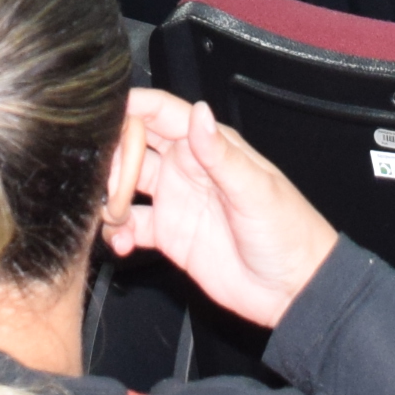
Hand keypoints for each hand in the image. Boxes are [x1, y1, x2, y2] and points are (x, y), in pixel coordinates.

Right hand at [101, 91, 337, 330]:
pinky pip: (129, 227)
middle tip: (102, 175)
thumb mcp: (256, 190)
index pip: (162, 113)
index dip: (132, 106)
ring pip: (124, 186)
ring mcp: (174, 201)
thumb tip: (199, 113)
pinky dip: (116, 233)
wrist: (293, 288)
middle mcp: (186, 168)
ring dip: (108, 195)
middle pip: (133, 146)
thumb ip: (221, 155)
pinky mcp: (168, 236)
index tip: (101, 112)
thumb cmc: (289, 231)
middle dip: (111, 154)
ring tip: (108, 213)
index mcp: (208, 146)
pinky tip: (122, 243)